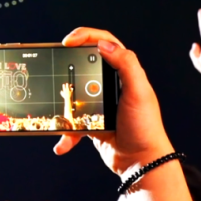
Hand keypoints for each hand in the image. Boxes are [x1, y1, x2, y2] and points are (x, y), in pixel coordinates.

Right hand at [53, 30, 175, 177]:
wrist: (142, 164)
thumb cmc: (145, 128)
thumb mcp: (139, 92)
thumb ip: (126, 64)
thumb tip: (104, 44)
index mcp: (124, 72)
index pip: (105, 43)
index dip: (85, 36)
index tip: (67, 41)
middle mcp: (112, 85)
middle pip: (84, 65)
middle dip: (67, 66)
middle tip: (54, 65)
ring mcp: (101, 104)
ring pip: (74, 95)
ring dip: (64, 104)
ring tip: (55, 107)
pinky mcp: (93, 122)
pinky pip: (73, 123)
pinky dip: (66, 134)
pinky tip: (63, 143)